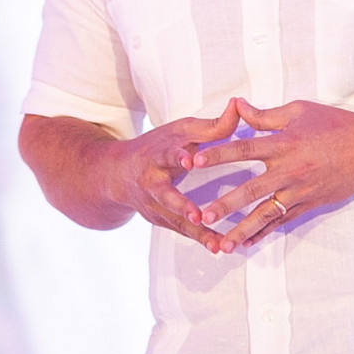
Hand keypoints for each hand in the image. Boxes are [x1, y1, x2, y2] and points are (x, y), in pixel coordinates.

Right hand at [98, 101, 241, 252]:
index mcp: (157, 154)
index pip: (166, 154)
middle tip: (196, 215)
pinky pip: (180, 231)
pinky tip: (218, 248)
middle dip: (179, 205)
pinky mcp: (158, 219)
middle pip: (163, 194)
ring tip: (217, 244)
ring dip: (196, 232)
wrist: (116, 174)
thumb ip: (211, 125)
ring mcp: (152, 204)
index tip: (189, 160)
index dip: (176, 157)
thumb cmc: (157, 146)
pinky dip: (199, 240)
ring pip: (174, 219)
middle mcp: (150, 181)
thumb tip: (238, 105)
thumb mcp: (180, 131)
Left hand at [190, 99, 353, 252]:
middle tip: (203, 216)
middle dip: (226, 205)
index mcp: (284, 144)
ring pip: (267, 214)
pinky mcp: (310, 204)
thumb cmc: (335, 123)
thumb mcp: (300, 111)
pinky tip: (249, 242)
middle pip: (251, 190)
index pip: (244, 149)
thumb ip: (265, 115)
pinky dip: (266, 232)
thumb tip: (236, 107)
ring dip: (243, 230)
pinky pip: (284, 221)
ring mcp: (300, 191)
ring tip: (223, 244)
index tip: (195, 161)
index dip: (218, 155)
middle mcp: (290, 170)